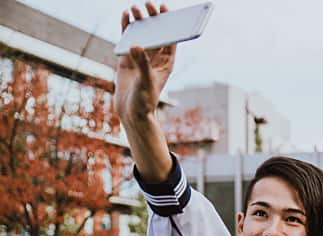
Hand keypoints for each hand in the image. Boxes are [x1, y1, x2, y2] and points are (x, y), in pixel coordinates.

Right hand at [114, 2, 175, 128]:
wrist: (131, 112)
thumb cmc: (145, 100)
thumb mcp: (146, 82)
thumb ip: (142, 63)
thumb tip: (136, 45)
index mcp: (166, 63)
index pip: (170, 39)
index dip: (169, 23)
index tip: (165, 9)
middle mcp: (155, 58)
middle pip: (156, 33)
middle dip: (153, 18)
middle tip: (149, 4)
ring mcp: (141, 58)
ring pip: (142, 35)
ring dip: (139, 21)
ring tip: (135, 8)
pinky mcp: (128, 59)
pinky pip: (128, 40)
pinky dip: (126, 28)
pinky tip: (125, 16)